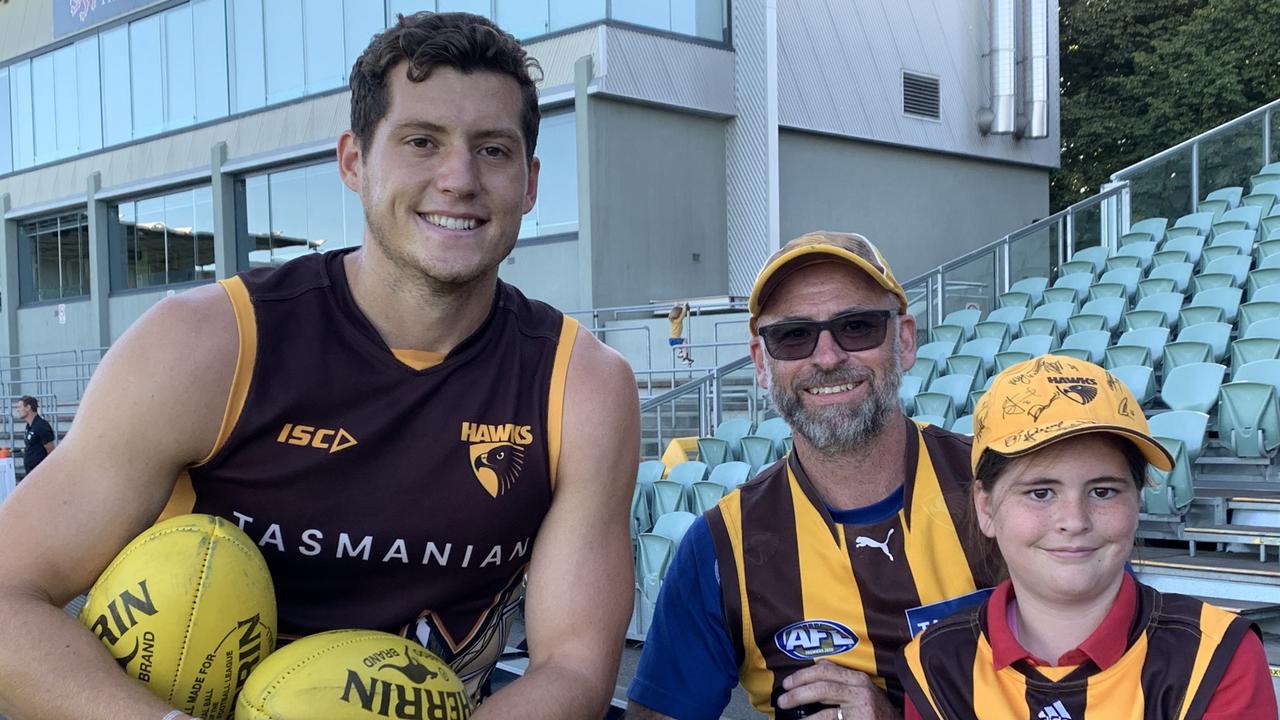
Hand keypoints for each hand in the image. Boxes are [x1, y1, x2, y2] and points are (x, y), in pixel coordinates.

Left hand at [777, 661, 899, 718]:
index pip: (826, 670)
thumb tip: (817, 665)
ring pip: (825, 708)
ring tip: (789, 713)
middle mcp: (860, 692)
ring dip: (803, 710)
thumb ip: (842, 678)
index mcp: (858, 679)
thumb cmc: (877, 709)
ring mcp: (861, 710)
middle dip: (798, 692)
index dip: (803, 675)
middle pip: (822, 687)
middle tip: (783, 699)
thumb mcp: (862, 689)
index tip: (788, 682)